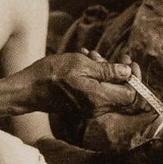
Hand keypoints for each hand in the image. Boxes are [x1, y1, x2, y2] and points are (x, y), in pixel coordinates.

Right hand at [24, 52, 146, 117]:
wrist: (28, 89)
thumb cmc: (52, 75)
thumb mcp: (81, 64)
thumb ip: (107, 71)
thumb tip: (128, 72)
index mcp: (99, 99)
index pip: (131, 94)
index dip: (134, 78)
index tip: (128, 61)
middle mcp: (97, 108)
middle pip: (121, 92)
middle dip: (117, 71)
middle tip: (107, 55)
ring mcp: (89, 109)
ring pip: (108, 90)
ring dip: (104, 71)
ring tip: (90, 55)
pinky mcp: (82, 106)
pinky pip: (97, 91)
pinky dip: (94, 77)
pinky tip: (83, 62)